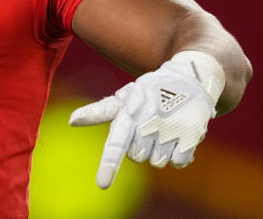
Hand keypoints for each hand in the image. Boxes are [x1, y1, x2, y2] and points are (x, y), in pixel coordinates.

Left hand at [69, 51, 224, 188]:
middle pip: (136, 157)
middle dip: (141, 147)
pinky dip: (179, 154)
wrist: (189, 79)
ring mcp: (170, 129)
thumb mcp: (125, 98)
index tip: (102, 185)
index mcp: (129, 113)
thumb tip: (71, 121)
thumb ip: (99, 112)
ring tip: (165, 128)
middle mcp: (148, 122)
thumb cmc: (149, 92)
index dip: (109, 165)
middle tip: (149, 127)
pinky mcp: (190, 136)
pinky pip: (178, 162)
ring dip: (160, 150)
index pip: (116, 143)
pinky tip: (179, 135)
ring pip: (157, 162)